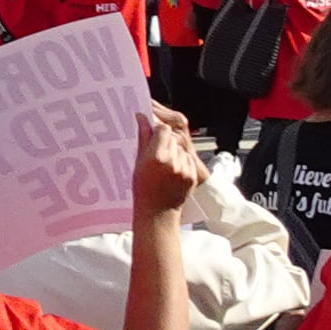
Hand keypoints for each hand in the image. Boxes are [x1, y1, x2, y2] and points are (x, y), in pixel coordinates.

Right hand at [131, 103, 204, 217]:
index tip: (152, 129)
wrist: (158, 212)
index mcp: (156, 157)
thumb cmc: (143, 188)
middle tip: (156, 148)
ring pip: (180, 146)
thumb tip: (142, 117)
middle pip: (172, 136)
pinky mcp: (192, 174)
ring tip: (163, 164)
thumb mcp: (138, 162)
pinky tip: (172, 171)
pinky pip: (187, 158)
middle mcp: (172, 161)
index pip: (163, 128)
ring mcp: (184, 168)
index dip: (157, 128)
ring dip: (173, 149)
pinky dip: (181, 160)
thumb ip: (143, 137)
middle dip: (165, 138)